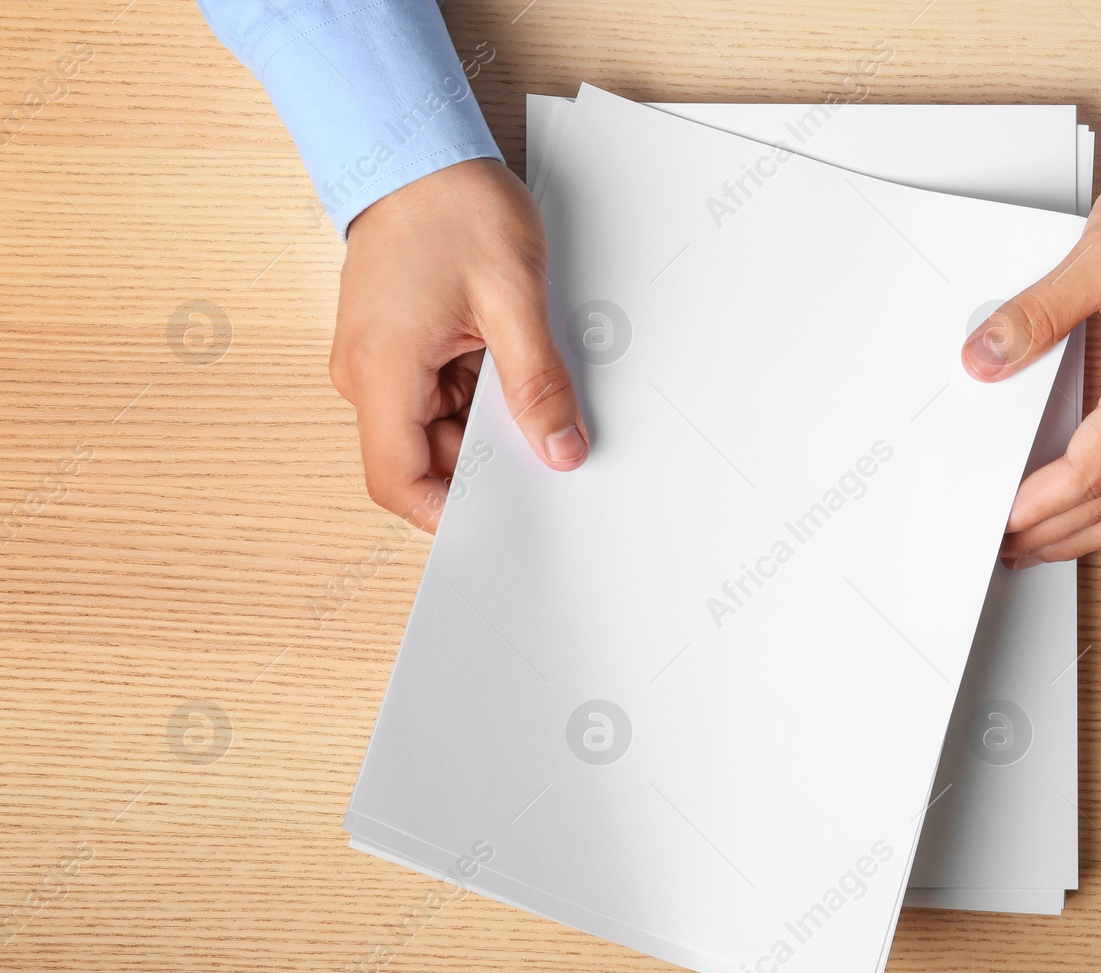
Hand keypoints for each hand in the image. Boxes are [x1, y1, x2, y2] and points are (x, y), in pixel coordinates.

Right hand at [331, 157, 586, 532]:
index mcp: (381, 371)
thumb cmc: (452, 205)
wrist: (417, 146)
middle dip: (486, 463)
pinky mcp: (398, 347)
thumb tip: (559, 449)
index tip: (505, 523)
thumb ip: (537, 384)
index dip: (450, 515)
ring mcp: (379, 361)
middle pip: (424, 459)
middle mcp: (366, 375)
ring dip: (488, 423)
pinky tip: (513, 369)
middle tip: (548, 452)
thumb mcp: (513, 298)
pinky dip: (480, 395)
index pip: (399, 481)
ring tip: (532, 389)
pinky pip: (439, 395)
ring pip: (437, 428)